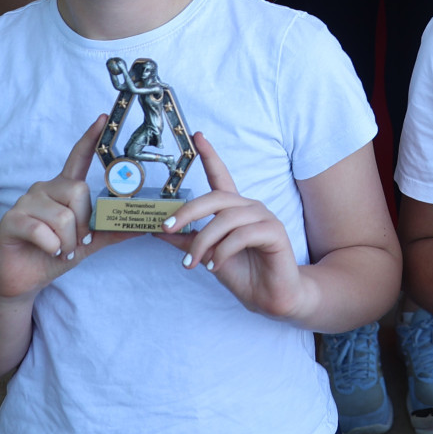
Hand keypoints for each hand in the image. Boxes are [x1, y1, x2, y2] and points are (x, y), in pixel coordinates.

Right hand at [0, 116, 132, 299]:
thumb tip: (142, 225)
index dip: (90, 139)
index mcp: (63, 189)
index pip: (78, 157)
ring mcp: (26, 202)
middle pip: (78, 191)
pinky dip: (52, 247)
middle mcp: (44, 188)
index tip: (102, 119)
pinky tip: (46, 251)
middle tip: (74, 241)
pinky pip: (44, 231)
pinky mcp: (12, 219)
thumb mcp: (88, 243)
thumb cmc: (53, 255)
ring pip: (63, 216)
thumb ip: (110, 230)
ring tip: (59, 249)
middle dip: (83, 223)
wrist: (23, 279)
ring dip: (68, 241)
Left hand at [157, 133, 312, 318]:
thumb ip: (186, 241)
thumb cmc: (242, 273)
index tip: (197, 136)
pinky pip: (243, 234)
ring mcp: (264, 218)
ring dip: (203, 241)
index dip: (210, 155)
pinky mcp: (275, 232)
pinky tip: (215, 265)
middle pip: (216, 197)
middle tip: (167, 227)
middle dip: (188, 212)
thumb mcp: (207, 255)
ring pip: (226, 218)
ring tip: (193, 264)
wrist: (270, 297)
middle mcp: (249, 208)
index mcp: (234, 210)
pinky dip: (224, 251)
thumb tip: (158, 230)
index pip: (221, 175)